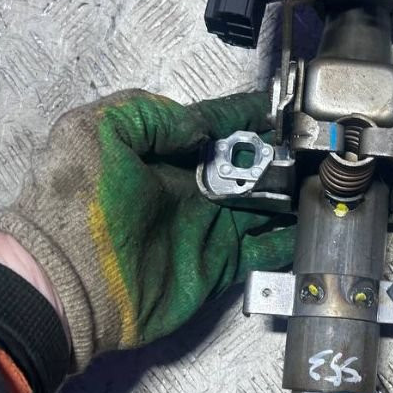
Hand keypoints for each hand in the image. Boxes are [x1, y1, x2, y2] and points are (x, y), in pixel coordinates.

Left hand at [0, 90, 293, 370]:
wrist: (66, 282)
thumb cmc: (79, 201)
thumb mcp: (97, 131)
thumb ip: (152, 115)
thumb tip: (202, 125)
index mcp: (166, 154)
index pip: (216, 128)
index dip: (248, 117)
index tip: (282, 110)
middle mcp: (192, 189)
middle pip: (249, 168)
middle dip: (280, 157)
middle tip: (315, 149)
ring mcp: (207, 229)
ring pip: (264, 207)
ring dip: (292, 196)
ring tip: (326, 184)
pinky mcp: (217, 268)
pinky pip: (262, 252)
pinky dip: (288, 242)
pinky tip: (315, 227)